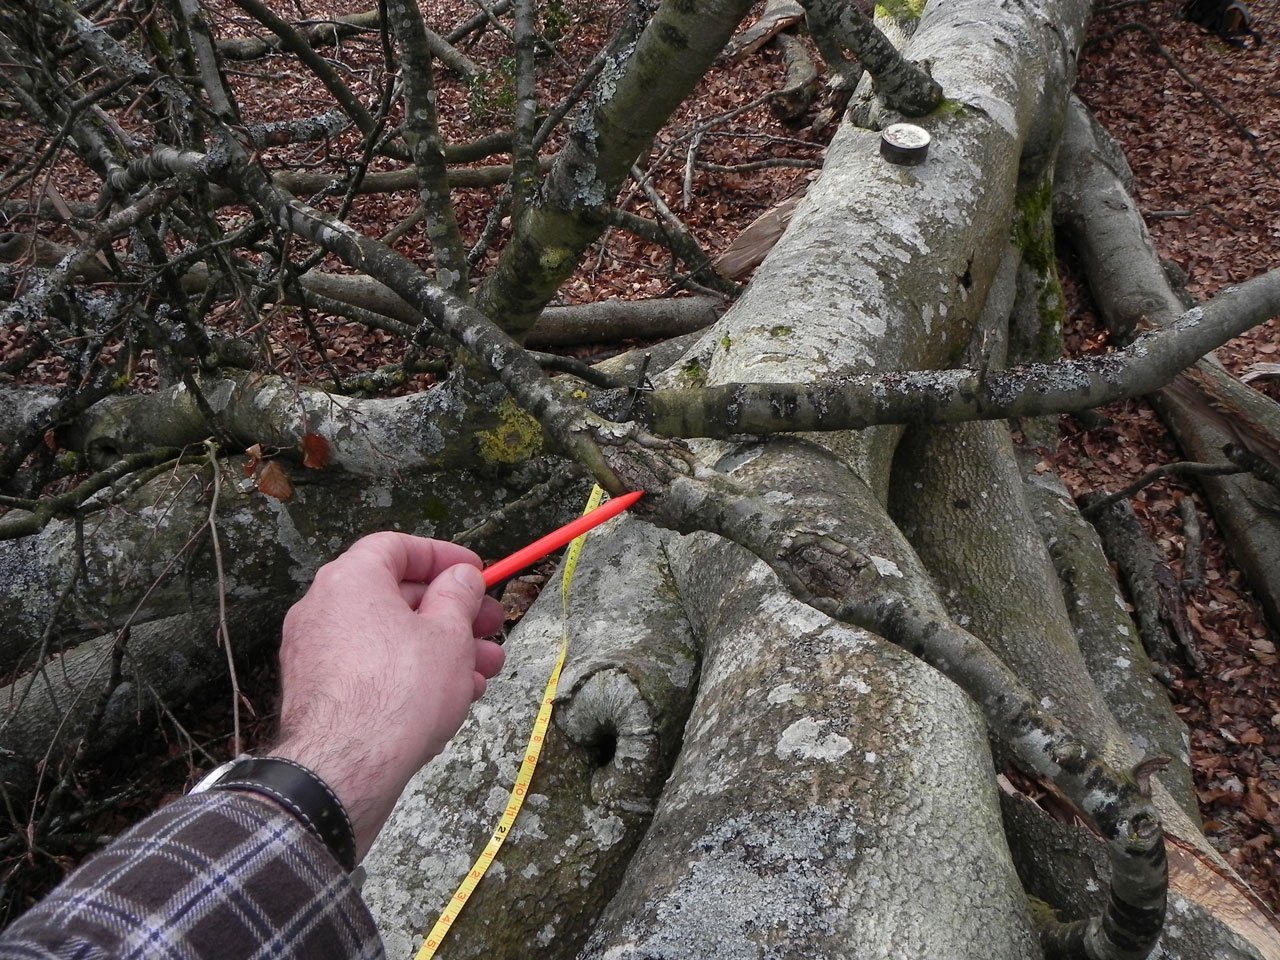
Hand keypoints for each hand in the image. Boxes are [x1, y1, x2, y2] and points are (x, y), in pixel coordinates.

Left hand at [271, 533, 504, 858]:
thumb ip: (459, 596)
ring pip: (390, 638)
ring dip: (441, 649)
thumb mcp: (449, 634)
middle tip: (491, 626)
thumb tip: (461, 578)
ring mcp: (317, 653)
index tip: (475, 572)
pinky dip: (411, 674)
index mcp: (351, 580)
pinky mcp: (320, 693)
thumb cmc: (396, 695)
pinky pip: (373, 670)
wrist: (345, 770)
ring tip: (485, 670)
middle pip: (398, 596)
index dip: (443, 556)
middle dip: (453, 612)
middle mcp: (324, 609)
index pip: (398, 547)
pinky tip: (452, 697)